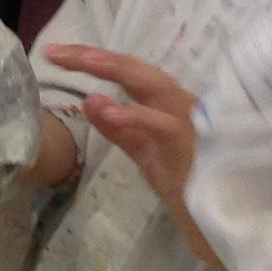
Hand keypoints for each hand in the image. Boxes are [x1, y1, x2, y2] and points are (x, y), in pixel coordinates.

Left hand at [48, 46, 213, 262]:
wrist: (218, 218)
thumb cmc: (188, 182)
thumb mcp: (144, 152)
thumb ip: (117, 129)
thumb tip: (88, 100)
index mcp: (168, 104)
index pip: (128, 73)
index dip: (92, 61)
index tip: (54, 54)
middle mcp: (180, 104)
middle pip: (137, 70)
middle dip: (96, 58)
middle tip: (56, 52)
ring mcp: (190, 122)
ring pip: (155, 86)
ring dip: (118, 72)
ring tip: (83, 62)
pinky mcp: (193, 145)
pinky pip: (165, 125)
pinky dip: (137, 116)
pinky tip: (110, 111)